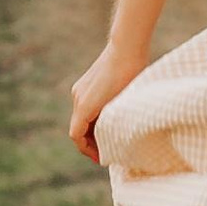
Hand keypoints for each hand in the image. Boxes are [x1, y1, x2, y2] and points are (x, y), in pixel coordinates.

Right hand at [68, 40, 146, 162]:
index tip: (102, 158)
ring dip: (92, 129)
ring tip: (110, 137)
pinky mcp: (85, 83)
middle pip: (78, 127)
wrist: (127, 47)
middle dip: (90, 142)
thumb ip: (113, 123)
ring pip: (81, 117)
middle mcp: (78, 98)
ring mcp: (80, 89)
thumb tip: (114, 140)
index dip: (87, 150)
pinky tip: (109, 118)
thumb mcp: (124, 104)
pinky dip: (93, 116)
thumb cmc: (129, 76)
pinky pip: (85, 106)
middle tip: (107, 151)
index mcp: (84, 106)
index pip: (76, 136)